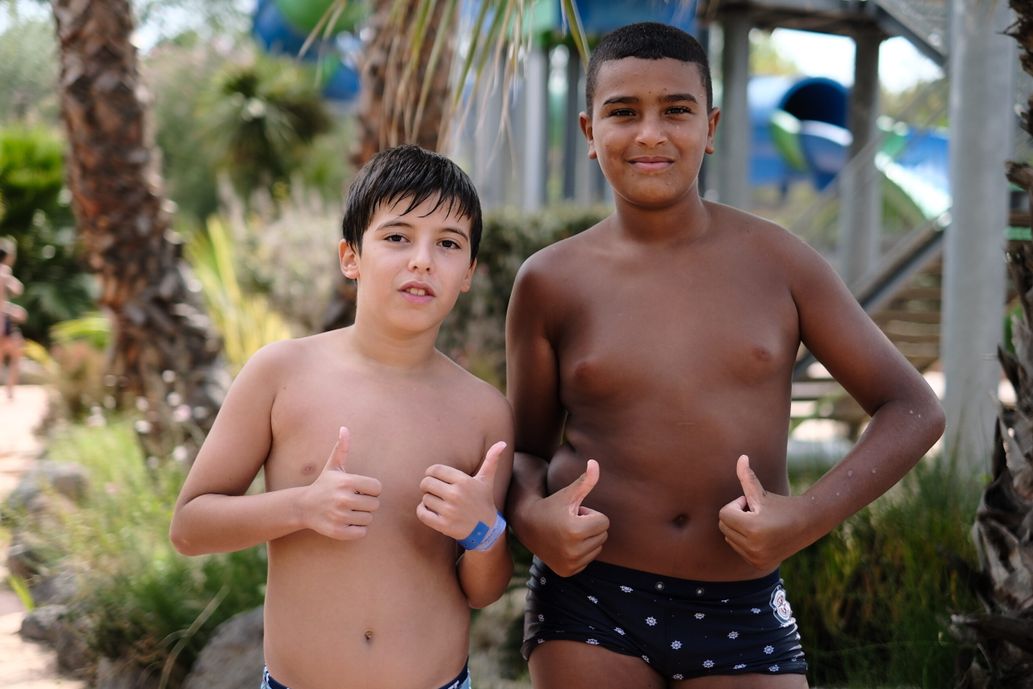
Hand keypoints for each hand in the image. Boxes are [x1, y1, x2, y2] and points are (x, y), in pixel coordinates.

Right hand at [301, 427, 381, 539]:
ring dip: (361, 516)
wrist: (303, 507)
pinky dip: (357, 529)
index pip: (377, 488)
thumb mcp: (332, 466)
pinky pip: (361, 532)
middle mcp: (343, 499)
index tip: (359, 490)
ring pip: (369, 519)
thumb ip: (342, 447)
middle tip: (353, 501)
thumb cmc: (323, 484)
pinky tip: (346, 522)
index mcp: (347, 482)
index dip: (370, 489)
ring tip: (348, 511)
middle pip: (375, 505)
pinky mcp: (338, 531)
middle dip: (366, 503)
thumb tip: (344, 428)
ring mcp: (340, 516)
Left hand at [417, 441, 505, 540]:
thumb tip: (502, 443)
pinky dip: (422, 511)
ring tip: (438, 502)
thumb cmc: (483, 500)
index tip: (435, 478)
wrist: (486, 530)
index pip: (434, 470)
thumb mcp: (487, 480)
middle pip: (426, 483)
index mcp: (464, 481)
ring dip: (428, 500)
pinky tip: (431, 511)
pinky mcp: (443, 525)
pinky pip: (421, 513)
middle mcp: (456, 495)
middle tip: (435, 491)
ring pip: (424, 498)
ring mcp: (449, 511)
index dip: (431, 473)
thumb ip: (492, 460)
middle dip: (428, 486)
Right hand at [525, 459, 608, 576]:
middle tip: (569, 522)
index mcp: (576, 530)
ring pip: (597, 548)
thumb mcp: (568, 494)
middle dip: (589, 526)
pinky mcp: (568, 571)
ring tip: (567, 532)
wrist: (527, 525)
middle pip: (603, 535)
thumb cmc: (551, 505)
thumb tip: (595, 462)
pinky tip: (564, 544)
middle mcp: (574, 551)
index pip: (604, 522)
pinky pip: (588, 560)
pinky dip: (580, 552)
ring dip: (586, 539)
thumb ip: (585, 480)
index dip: (589, 514)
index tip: (573, 513)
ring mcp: (570, 564)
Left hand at [718, 455, 804, 570]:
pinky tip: (761, 536)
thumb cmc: (780, 504)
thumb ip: (746, 476)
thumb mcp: (761, 492)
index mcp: (752, 528)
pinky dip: (744, 541)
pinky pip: (738, 549)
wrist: (807, 524)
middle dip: (736, 516)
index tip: (752, 504)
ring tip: (759, 524)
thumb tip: (741, 457)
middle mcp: (753, 546)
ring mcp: (756, 558)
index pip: (724, 514)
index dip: (737, 505)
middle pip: (724, 526)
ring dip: (739, 528)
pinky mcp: (759, 565)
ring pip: (729, 538)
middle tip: (755, 513)